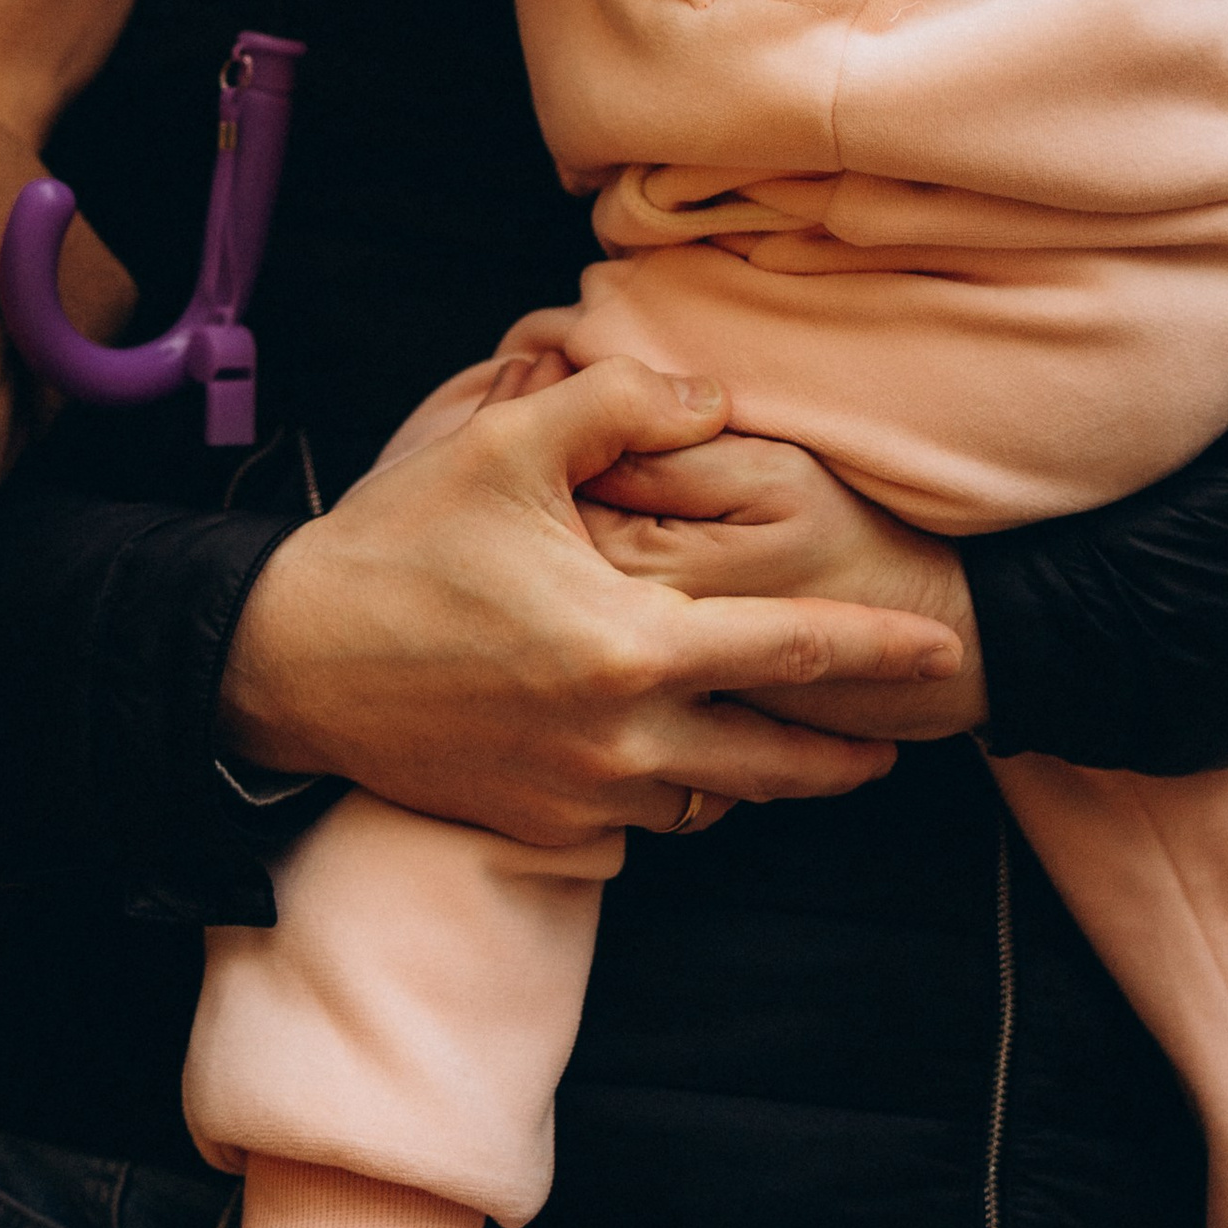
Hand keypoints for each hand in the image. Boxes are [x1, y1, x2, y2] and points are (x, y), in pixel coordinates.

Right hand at [218, 359, 970, 845]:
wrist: (287, 663)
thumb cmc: (398, 545)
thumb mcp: (507, 444)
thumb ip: (624, 402)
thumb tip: (713, 399)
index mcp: (632, 646)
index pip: (793, 652)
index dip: (878, 650)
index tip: (940, 651)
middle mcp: (622, 740)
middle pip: (779, 767)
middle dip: (846, 756)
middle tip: (893, 741)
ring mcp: (580, 796)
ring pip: (711, 805)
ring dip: (755, 780)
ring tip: (786, 752)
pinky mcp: (539, 828)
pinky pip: (638, 828)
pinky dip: (671, 800)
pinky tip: (673, 766)